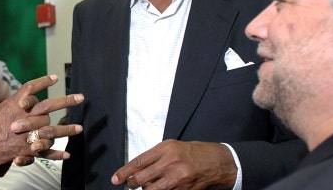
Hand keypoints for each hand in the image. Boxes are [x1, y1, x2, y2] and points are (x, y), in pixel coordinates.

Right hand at [0, 74, 82, 168]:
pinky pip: (44, 151)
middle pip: (48, 106)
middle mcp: (23, 117)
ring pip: (51, 130)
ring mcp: (26, 134)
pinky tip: (66, 154)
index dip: (43, 82)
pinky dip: (55, 154)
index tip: (55, 78)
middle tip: (80, 97)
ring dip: (67, 129)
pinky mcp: (26, 150)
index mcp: (13, 105)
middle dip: (66, 101)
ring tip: (80, 128)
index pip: (30, 89)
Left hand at [111, 140, 236, 189]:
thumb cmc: (192, 153)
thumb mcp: (171, 147)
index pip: (138, 162)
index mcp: (165, 149)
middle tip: (130, 184)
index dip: (124, 172)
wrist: (217, 162)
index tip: (116, 179)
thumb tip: (136, 169)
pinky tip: (160, 188)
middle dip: (132, 183)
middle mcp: (170, 163)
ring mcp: (177, 178)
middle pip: (141, 178)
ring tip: (146, 186)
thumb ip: (154, 157)